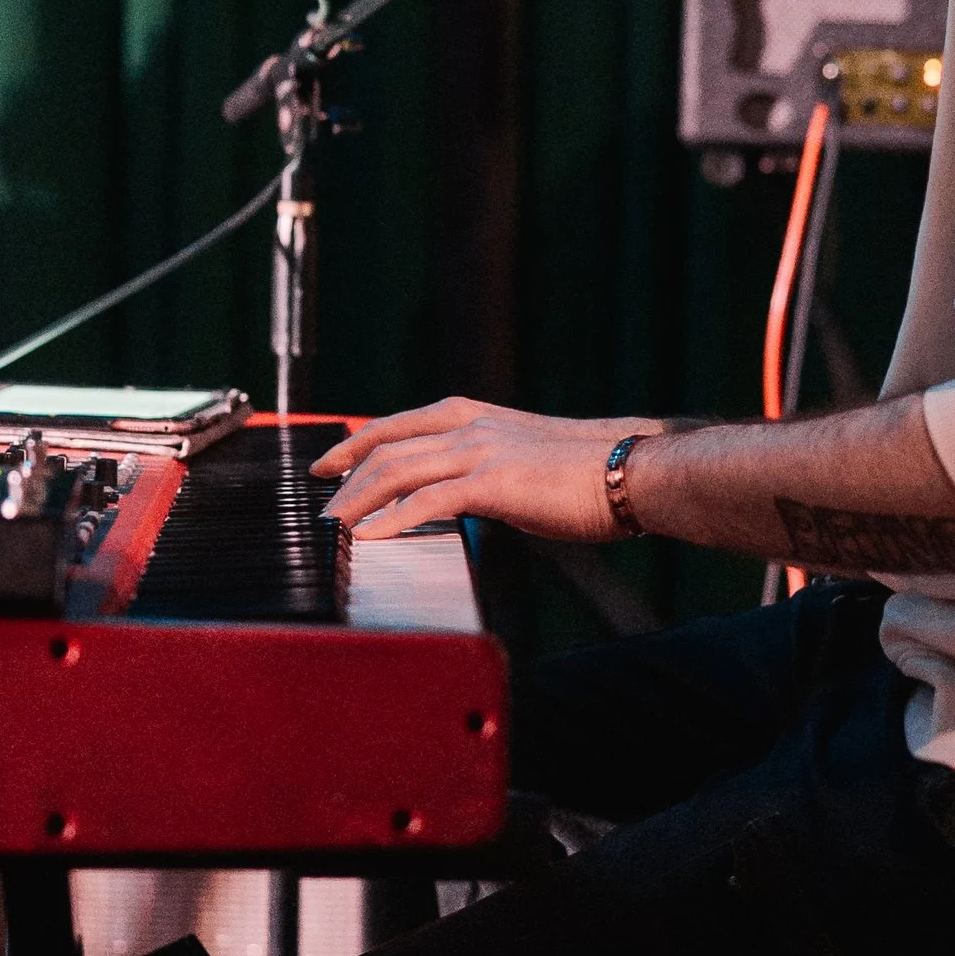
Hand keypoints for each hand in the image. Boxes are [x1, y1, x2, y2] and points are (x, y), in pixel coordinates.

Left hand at [315, 400, 658, 543]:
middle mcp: (471, 427)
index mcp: (478, 418)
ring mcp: (480, 451)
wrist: (636, 471)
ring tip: (332, 525)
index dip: (358, 442)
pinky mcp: (493, 483)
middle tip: (318, 500)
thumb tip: (467, 500)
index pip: (400, 425)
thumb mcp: (526, 464)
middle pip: (387, 446)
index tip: (331, 462)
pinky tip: (368, 537)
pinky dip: (391, 519)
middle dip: (345, 474)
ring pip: (397, 470)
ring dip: (357, 499)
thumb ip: (488, 475)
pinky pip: (427, 502)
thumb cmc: (591, 474)